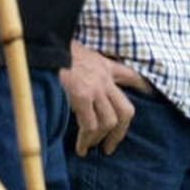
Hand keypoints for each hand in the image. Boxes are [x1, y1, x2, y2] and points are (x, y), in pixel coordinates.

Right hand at [59, 41, 148, 155]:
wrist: (40, 41)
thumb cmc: (51, 48)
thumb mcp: (73, 50)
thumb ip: (81, 64)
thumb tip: (74, 76)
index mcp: (102, 65)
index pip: (129, 75)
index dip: (142, 86)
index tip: (149, 94)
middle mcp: (103, 77)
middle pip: (126, 110)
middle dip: (120, 132)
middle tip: (110, 147)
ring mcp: (95, 86)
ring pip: (109, 121)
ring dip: (100, 139)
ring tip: (89, 148)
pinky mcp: (81, 94)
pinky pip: (90, 124)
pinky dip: (86, 139)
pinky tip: (80, 147)